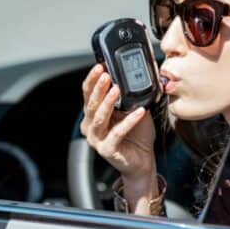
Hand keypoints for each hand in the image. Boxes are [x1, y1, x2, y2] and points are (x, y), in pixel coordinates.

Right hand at [80, 64, 156, 181]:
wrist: (142, 162)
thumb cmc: (136, 136)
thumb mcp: (130, 110)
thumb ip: (127, 97)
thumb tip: (132, 76)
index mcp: (92, 114)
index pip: (87, 94)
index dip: (92, 80)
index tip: (100, 66)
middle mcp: (90, 126)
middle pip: (91, 104)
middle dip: (98, 88)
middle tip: (106, 74)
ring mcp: (96, 139)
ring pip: (99, 118)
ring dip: (108, 102)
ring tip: (117, 89)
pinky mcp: (107, 150)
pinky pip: (117, 133)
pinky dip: (129, 121)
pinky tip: (139, 111)